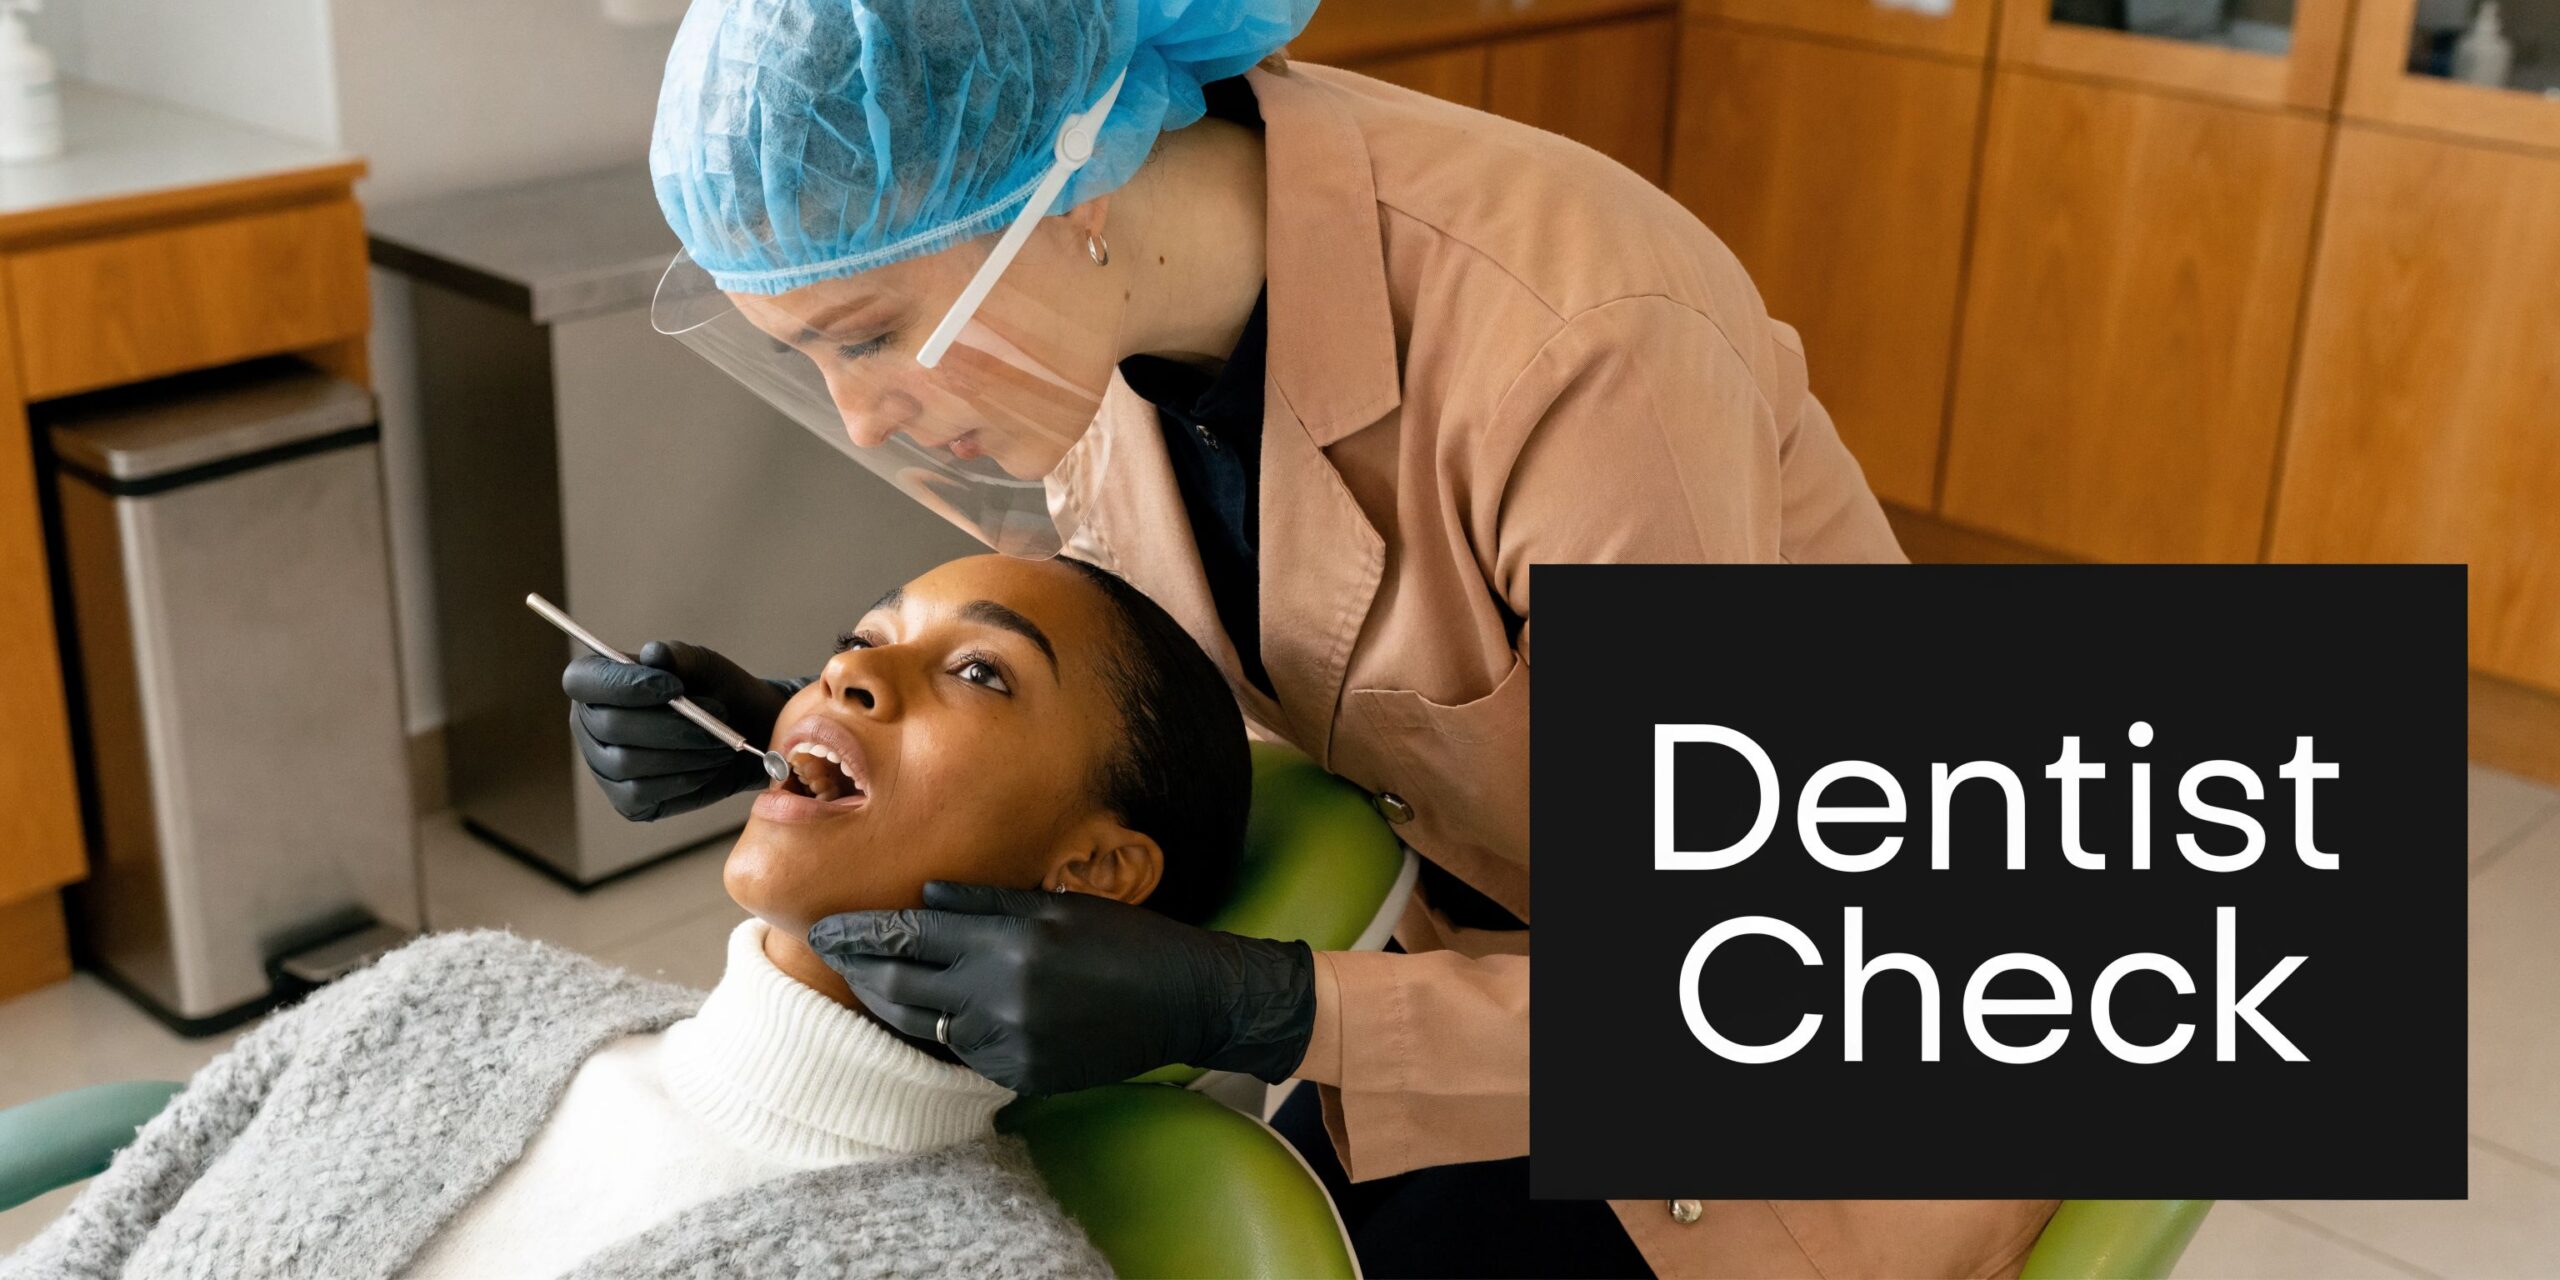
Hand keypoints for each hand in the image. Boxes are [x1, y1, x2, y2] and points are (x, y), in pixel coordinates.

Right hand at [562, 640, 805, 820]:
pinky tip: (707, 765)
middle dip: (668, 722)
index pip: (582, 680)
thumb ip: (678, 657)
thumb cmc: (715, 690)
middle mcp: (590, 726)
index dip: (623, 684)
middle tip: (717, 715)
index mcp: (596, 683)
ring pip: (626, 761)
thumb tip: (654, 653)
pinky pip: (642, 791)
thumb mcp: (703, 665)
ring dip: (682, 751)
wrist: (746, 731)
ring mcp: (604, 766)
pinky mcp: (627, 800)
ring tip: (719, 741)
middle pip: (609, 725)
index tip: (674, 687)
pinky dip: (682, 777)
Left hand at [808, 882, 1315, 1095]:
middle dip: (857, 968)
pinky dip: (942, 1030)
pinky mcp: (1022, 1075)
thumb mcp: (1060, 904)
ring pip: (923, 1024)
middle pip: (901, 985)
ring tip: (867, 979)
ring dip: (891, 1002)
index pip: (911, 934)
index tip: (824, 927)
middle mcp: (1003, 994)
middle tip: (825, 950)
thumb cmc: (1129, 940)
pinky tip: (930, 1012)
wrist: (1188, 999)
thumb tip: (926, 897)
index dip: (862, 932)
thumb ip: (987, 902)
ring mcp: (1011, 1041)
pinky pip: (963, 1051)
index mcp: (1012, 940)